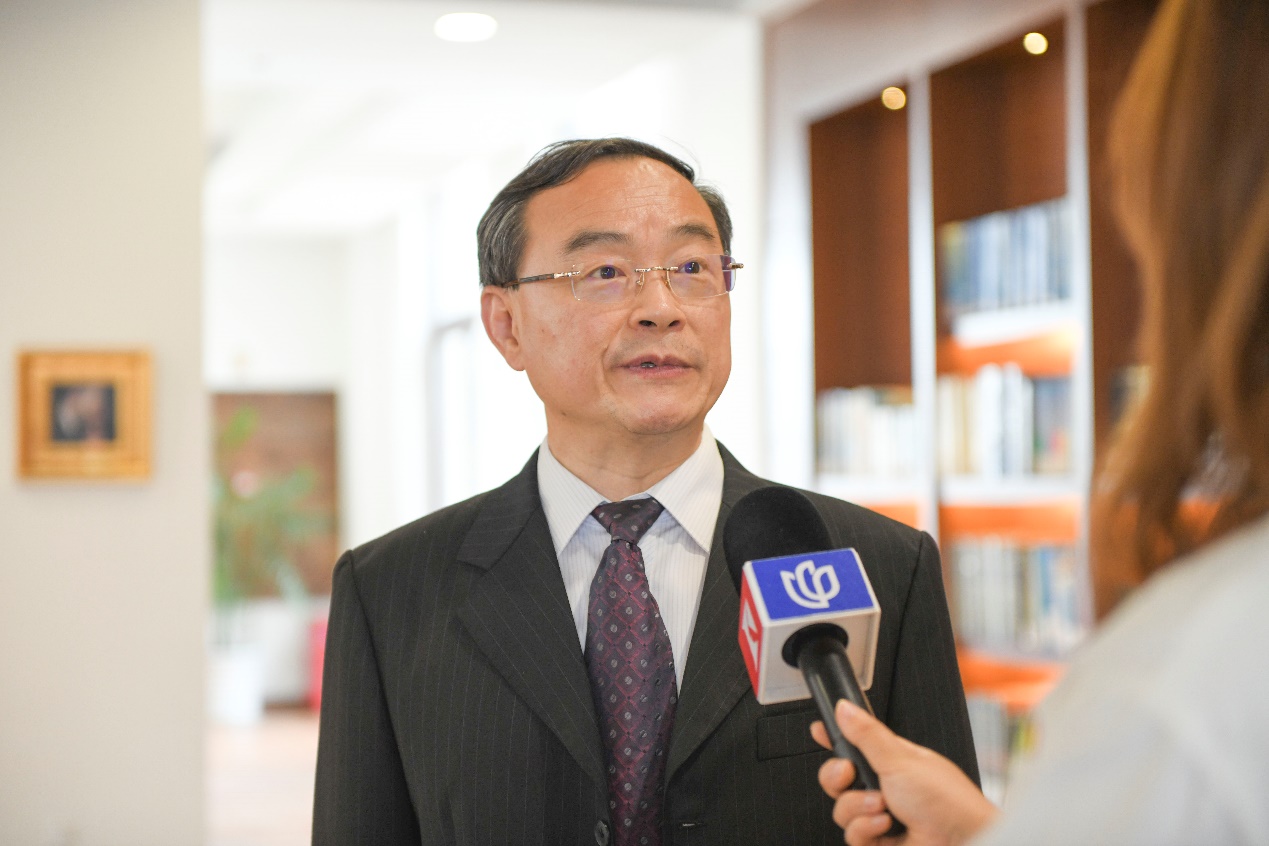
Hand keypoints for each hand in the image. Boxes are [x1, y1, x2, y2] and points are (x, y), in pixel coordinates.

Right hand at [812, 700, 997, 845]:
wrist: (963, 842)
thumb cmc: (947, 800)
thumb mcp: (900, 759)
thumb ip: (867, 734)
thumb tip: (845, 708)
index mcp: (891, 760)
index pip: (855, 745)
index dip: (834, 739)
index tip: (820, 731)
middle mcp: (884, 787)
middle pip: (838, 778)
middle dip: (838, 777)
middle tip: (851, 774)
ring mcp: (880, 816)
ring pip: (841, 808)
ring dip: (858, 807)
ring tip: (883, 806)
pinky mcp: (878, 842)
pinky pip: (852, 835)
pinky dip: (865, 829)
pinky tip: (884, 826)